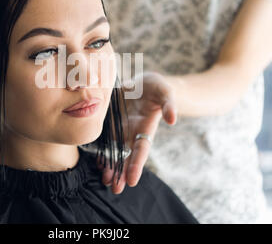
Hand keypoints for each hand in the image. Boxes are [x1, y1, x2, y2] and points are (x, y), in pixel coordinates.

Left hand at [98, 71, 176, 193]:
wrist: (142, 82)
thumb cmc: (156, 87)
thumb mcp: (165, 92)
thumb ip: (169, 105)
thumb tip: (173, 120)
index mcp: (146, 128)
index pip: (141, 150)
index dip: (136, 164)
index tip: (131, 181)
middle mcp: (133, 132)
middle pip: (127, 156)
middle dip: (122, 173)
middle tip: (115, 189)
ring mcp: (121, 129)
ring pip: (115, 151)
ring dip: (111, 167)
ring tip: (105, 180)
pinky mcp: (111, 123)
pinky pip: (105, 140)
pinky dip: (102, 151)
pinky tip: (98, 163)